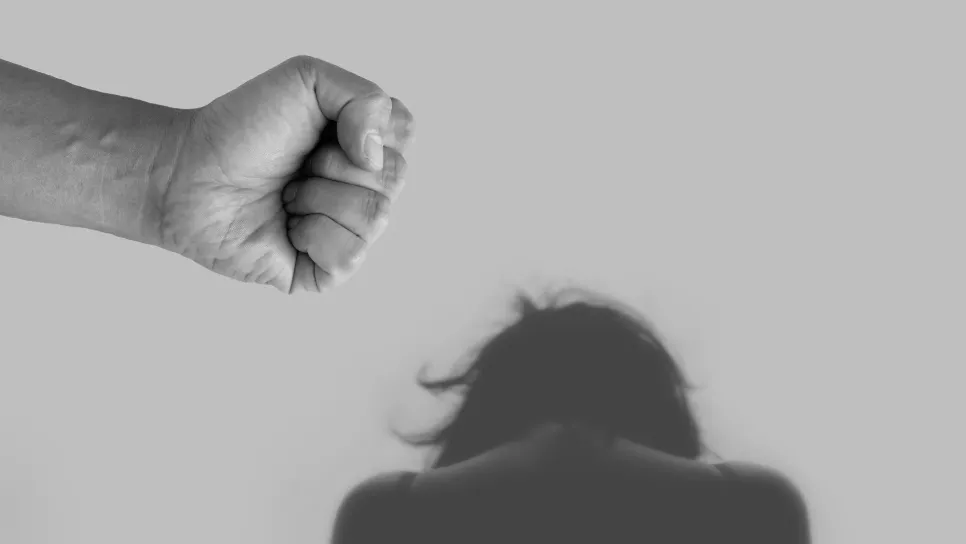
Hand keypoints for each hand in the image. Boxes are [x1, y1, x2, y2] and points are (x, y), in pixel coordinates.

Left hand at [157, 56, 413, 292]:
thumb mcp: (307, 79)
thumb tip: (377, 154)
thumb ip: (365, 97)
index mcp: (364, 144)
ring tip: (287, 195)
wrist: (187, 174)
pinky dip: (313, 235)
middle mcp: (361, 188)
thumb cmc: (241, 128)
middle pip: (392, 179)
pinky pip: (350, 256)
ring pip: (374, 218)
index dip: (363, 129)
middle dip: (336, 166)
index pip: (403, 135)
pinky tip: (287, 227)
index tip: (320, 131)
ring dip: (320, 199)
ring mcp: (347, 231)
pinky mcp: (326, 270)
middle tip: (297, 164)